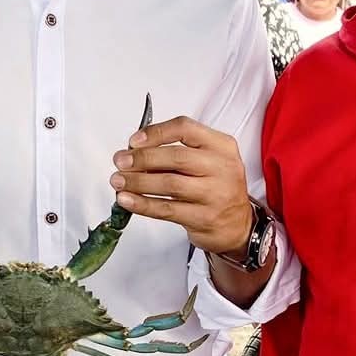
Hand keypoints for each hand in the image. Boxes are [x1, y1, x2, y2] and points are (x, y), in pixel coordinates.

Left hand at [111, 115, 253, 255]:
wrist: (238, 226)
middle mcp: (222, 167)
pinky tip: (127, 200)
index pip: (185, 128)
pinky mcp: (204, 218)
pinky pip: (166, 210)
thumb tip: (134, 152)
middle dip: (142, 158)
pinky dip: (142, 204)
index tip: (134, 141)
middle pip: (176, 156)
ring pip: (169, 184)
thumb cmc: (217, 188)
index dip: (155, 133)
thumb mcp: (208, 161)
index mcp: (222, 146)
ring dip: (138, 182)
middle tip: (121, 161)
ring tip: (118, 181)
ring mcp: (215, 194)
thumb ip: (177, 152)